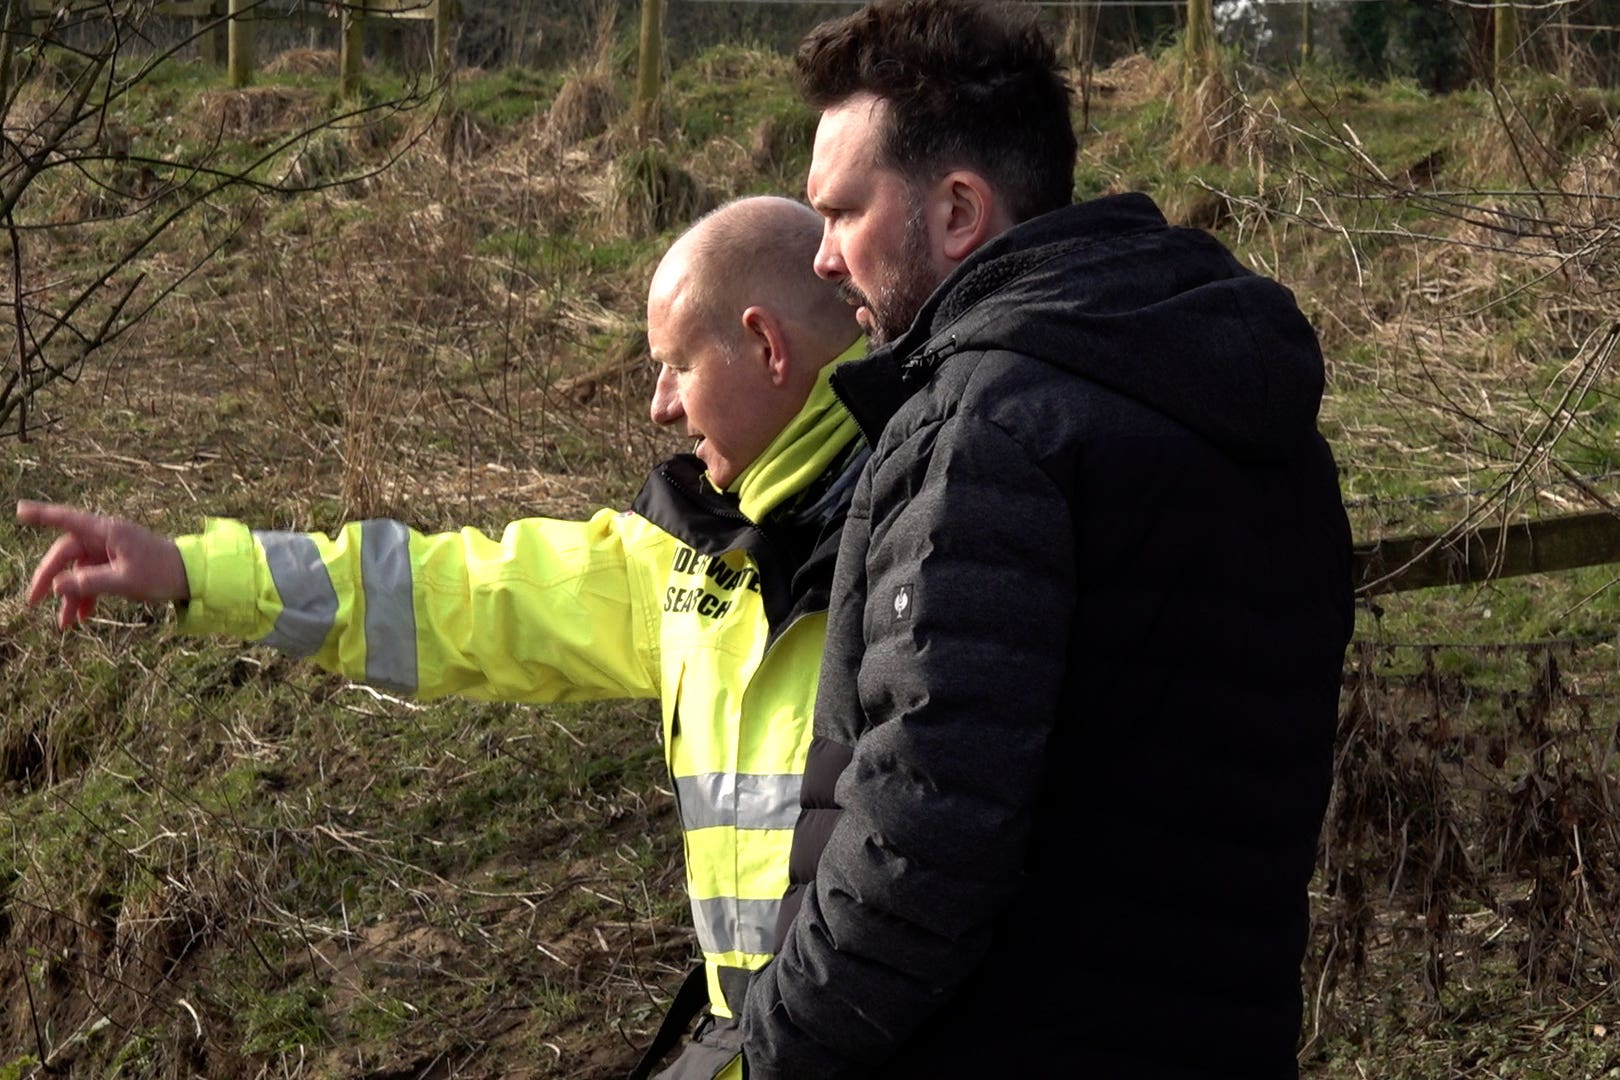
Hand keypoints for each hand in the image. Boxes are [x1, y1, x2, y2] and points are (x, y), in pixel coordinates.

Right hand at [16, 500, 188, 630]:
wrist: (194, 577)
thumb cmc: (162, 572)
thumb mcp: (124, 581)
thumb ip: (89, 583)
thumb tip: (56, 587)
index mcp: (108, 532)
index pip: (67, 520)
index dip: (42, 515)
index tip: (19, 510)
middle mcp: (106, 537)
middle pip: (66, 554)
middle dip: (50, 579)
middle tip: (33, 601)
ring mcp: (111, 551)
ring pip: (79, 571)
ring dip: (70, 595)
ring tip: (64, 624)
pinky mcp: (117, 564)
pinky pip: (94, 578)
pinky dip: (87, 596)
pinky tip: (82, 617)